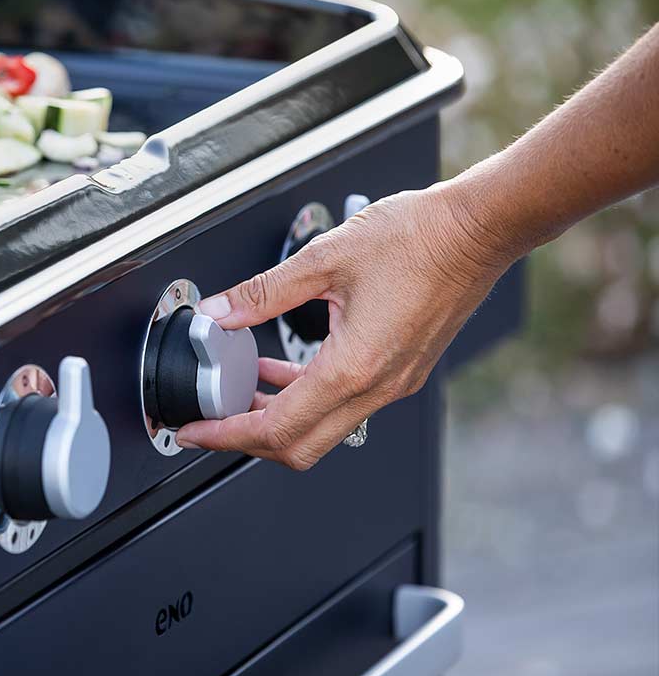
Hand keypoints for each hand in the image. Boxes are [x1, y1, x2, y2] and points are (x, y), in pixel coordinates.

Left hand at [175, 183, 516, 468]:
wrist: (478, 229)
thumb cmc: (418, 238)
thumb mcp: (324, 258)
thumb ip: (262, 292)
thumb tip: (218, 314)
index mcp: (354, 367)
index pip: (277, 429)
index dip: (227, 436)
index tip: (196, 431)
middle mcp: (378, 386)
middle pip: (300, 445)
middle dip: (247, 439)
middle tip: (211, 419)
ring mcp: (394, 383)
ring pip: (322, 428)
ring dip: (277, 419)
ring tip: (239, 394)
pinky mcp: (402, 371)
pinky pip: (345, 403)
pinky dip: (306, 397)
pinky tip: (282, 371)